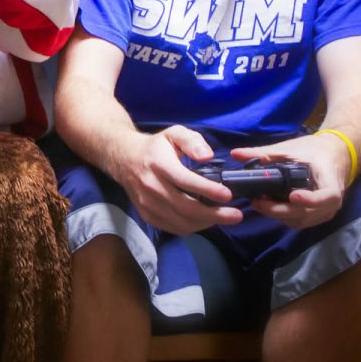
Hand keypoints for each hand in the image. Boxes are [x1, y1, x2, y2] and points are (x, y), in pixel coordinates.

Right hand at [112, 125, 241, 235]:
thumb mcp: (174, 134)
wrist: (123, 159)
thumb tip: (208, 156)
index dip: (208, 190)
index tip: (228, 195)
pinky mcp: (146, 214)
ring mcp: (147, 203)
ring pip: (181, 221)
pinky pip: (173, 227)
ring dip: (206, 223)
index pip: (184, 180)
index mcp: (158, 164)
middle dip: (214, 214)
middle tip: (236, 215)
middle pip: (185, 207)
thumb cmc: (155, 147)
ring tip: (224, 218)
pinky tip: (203, 220)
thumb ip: (192, 141)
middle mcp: (151, 185)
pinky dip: (192, 227)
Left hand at [231, 132, 349, 229]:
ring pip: (301, 220)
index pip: (328, 197)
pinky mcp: (317, 215)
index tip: (293, 196)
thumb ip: (264, 153)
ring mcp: (325, 211)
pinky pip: (300, 221)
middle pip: (307, 213)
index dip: (311, 200)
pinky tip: (269, 207)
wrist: (333, 155)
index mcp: (331, 182)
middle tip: (257, 202)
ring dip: (279, 215)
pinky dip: (284, 216)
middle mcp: (331, 202)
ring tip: (260, 203)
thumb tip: (235, 154)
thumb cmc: (313, 150)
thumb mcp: (291, 149)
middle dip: (280, 210)